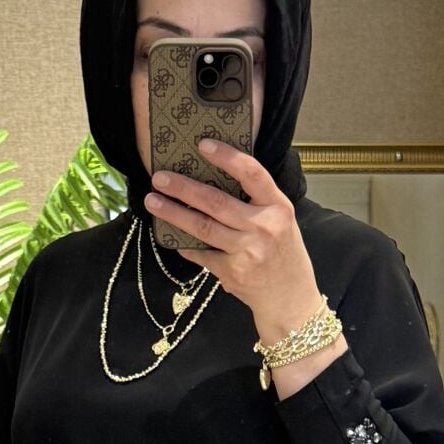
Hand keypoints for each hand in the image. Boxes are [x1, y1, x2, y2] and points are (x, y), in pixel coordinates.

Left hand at [144, 138, 321, 341]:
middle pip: (216, 202)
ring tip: (153, 201)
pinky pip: (202, 254)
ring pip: (202, 227)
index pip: (252, 173)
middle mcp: (263, 227)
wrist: (290, 298)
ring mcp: (247, 251)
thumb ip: (257, 201)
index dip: (226, 157)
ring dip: (173, 213)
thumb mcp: (280, 220)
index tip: (202, 144)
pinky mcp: (233, 272)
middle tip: (159, 177)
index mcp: (277, 207)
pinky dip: (185, 245)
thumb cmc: (283, 253)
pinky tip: (171, 237)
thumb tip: (215, 177)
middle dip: (183, 187)